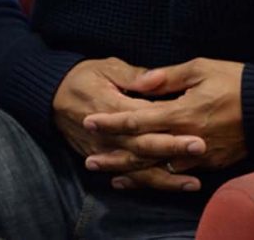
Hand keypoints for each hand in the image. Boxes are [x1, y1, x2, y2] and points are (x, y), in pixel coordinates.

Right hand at [53, 58, 205, 190]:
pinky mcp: (101, 157)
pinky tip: (168, 186)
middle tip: (201, 150)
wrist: (52, 96)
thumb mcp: (107, 67)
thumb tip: (156, 79)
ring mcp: (103, 149)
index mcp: (113, 107)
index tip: (196, 129)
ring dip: (166, 176)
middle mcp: (109, 133)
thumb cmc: (84, 76)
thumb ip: (134, 76)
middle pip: (145, 147)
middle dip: (174, 150)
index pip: (146, 120)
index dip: (170, 126)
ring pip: (137, 168)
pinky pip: (126, 174)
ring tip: (192, 182)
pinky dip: (146, 183)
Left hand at [83, 58, 246, 187]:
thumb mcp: (200, 68)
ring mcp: (198, 156)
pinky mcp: (210, 164)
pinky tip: (144, 180)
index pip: (138, 120)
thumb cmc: (235, 81)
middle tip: (89, 161)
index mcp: (181, 113)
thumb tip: (139, 82)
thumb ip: (166, 77)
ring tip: (109, 177)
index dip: (112, 122)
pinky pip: (178, 175)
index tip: (90, 121)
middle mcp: (185, 139)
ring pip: (158, 170)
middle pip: (142, 152)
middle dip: (114, 156)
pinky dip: (158, 179)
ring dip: (132, 174)